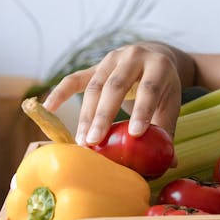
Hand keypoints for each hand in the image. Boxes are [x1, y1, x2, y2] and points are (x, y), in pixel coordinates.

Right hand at [42, 42, 183, 148]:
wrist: (153, 55)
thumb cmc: (162, 86)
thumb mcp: (170, 102)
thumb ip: (167, 129)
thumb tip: (169, 164)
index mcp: (158, 64)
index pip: (150, 87)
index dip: (142, 110)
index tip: (135, 134)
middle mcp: (133, 56)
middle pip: (116, 85)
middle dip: (105, 115)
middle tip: (96, 142)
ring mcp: (112, 59)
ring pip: (95, 86)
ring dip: (86, 115)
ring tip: (83, 141)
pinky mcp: (95, 66)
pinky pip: (75, 79)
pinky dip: (60, 93)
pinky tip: (48, 108)